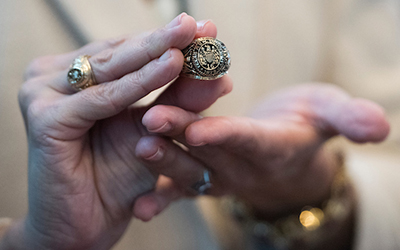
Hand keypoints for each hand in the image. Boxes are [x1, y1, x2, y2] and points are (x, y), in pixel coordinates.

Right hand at [3, 14, 231, 249]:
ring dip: (154, 54)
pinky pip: (101, 98)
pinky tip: (170, 65)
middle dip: (164, 40)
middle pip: (119, 54)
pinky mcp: (45, 118)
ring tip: (190, 38)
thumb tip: (222, 76)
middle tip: (201, 24)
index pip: (127, 52)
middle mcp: (57, 78)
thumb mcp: (155, 134)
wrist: (84, 226)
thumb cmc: (116, 180)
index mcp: (77, 77)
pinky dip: (137, 84)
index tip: (205, 28)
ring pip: (111, 70)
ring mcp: (44, 94)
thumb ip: (180, 103)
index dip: (167, 41)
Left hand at [133, 83, 389, 219]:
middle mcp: (243, 167)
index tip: (200, 130)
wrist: (288, 153)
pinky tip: (140, 206)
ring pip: (189, 169)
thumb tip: (380, 127)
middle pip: (210, 152)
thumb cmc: (307, 126)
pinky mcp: (205, 178)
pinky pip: (181, 189)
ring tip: (139, 146)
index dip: (226, 134)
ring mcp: (221, 177)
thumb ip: (349, 119)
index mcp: (271, 146)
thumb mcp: (331, 114)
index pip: (247, 139)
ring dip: (163, 160)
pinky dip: (161, 197)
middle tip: (152, 124)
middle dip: (181, 138)